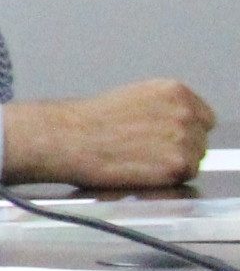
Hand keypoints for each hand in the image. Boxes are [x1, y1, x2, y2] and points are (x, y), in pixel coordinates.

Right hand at [1, 81, 217, 190]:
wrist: (68, 139)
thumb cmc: (88, 122)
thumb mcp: (134, 98)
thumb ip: (164, 109)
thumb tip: (176, 127)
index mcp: (176, 91)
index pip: (203, 118)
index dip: (186, 132)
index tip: (168, 141)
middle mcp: (185, 112)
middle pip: (200, 141)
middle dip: (180, 149)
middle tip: (148, 154)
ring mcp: (183, 138)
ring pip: (194, 160)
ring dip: (173, 165)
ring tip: (141, 163)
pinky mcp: (177, 164)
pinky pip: (184, 177)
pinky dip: (166, 179)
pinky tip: (142, 171)